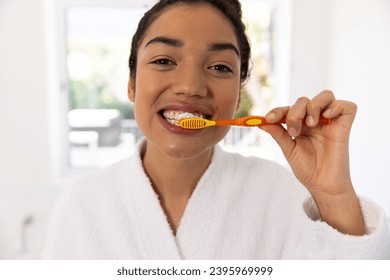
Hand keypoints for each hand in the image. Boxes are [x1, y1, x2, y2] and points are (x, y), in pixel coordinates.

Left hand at [260, 90, 364, 234]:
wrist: (322, 185)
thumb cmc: (307, 168)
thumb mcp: (289, 149)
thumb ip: (278, 134)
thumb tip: (261, 123)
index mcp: (300, 124)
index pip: (289, 109)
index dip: (278, 110)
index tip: (268, 119)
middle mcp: (315, 120)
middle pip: (304, 101)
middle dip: (295, 112)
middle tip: (294, 131)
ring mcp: (330, 121)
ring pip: (326, 96)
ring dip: (314, 106)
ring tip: (310, 124)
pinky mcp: (345, 125)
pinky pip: (347, 106)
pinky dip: (337, 106)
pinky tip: (327, 116)